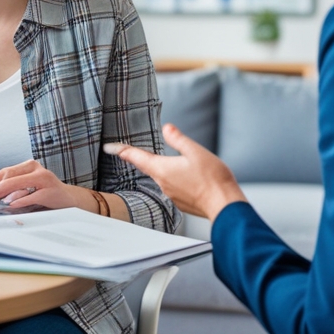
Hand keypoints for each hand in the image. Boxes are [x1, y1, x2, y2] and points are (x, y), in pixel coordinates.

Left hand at [0, 159, 97, 211]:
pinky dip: (19, 201)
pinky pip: (31, 195)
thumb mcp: (27, 189)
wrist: (71, 201)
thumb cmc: (46, 195)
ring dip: (0, 193)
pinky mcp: (51, 191)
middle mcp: (35, 168)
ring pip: (17, 183)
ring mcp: (44, 178)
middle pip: (6, 176)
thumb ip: (12, 190)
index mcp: (27, 166)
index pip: (2, 173)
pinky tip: (10, 205)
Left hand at [104, 124, 245, 219]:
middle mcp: (163, 183)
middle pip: (149, 166)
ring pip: (163, 177)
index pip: (136, 157)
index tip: (108, 147)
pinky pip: (174, 187)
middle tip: (138, 150)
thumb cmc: (213, 178)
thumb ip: (179, 139)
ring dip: (167, 169)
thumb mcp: (196, 152)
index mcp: (163, 169)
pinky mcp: (180, 202)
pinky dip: (178, 180)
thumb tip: (166, 128)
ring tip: (179, 163)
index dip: (121, 150)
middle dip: (145, 158)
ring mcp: (171, 194)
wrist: (224, 204)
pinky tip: (190, 177)